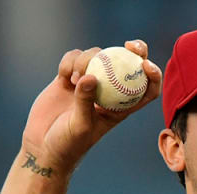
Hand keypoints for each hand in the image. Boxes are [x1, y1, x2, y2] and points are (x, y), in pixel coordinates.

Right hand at [21, 39, 162, 174]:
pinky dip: (69, 61)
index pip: (146, 89)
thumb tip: (91, 76)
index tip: (146, 65)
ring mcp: (88, 82)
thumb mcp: (81, 126)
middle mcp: (108, 91)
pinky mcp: (68, 78)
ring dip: (87, 58)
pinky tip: (63, 75)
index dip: (153, 75)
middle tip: (130, 45)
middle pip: (128, 64)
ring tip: (74, 78)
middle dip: (135, 50)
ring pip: (97, 56)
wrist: (43, 146)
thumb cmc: (68, 144)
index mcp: (121, 107)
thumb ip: (85, 101)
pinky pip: (72, 59)